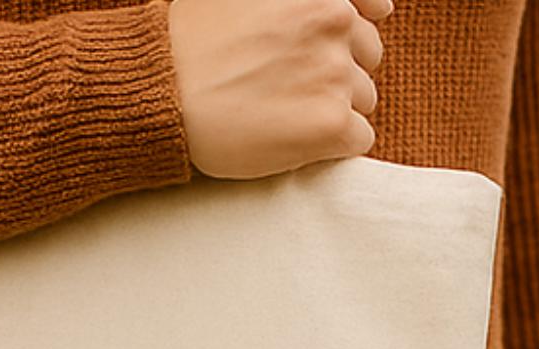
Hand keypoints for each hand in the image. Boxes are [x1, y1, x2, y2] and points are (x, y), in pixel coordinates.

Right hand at [169, 0, 388, 180]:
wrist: (164, 90)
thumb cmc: (194, 40)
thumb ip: (294, 1)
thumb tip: (359, 7)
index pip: (374, 4)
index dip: (364, 23)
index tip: (345, 41)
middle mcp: (334, 19)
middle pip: (368, 56)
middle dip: (340, 70)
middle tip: (292, 84)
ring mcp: (336, 72)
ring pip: (363, 100)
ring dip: (334, 108)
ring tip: (285, 111)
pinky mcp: (332, 124)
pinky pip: (359, 139)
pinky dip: (334, 145)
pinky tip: (295, 137)